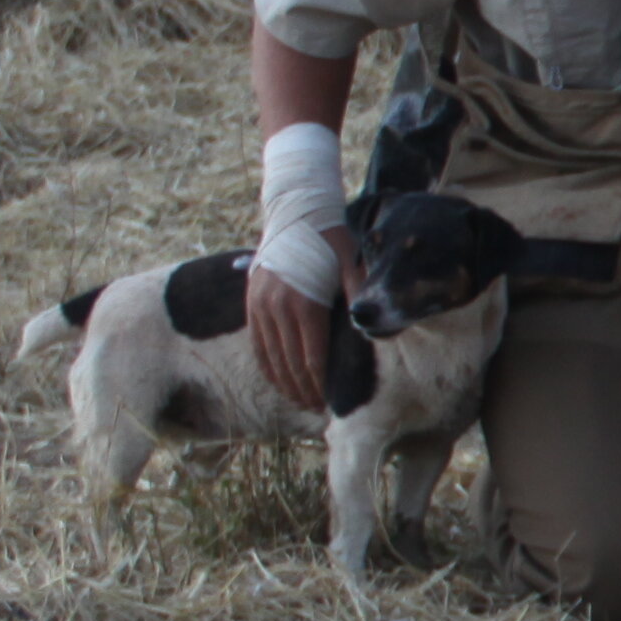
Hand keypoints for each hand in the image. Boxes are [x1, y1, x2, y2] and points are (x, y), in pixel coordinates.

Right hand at [247, 237, 355, 408]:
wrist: (295, 212)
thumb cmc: (333, 238)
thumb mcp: (352, 261)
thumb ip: (359, 292)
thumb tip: (369, 324)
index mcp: (305, 303)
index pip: (312, 358)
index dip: (320, 384)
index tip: (329, 402)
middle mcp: (278, 307)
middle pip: (291, 363)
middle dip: (305, 389)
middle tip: (317, 408)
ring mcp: (260, 304)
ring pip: (271, 356)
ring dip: (285, 382)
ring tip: (300, 400)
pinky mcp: (251, 301)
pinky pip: (257, 342)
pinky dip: (267, 365)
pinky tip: (278, 380)